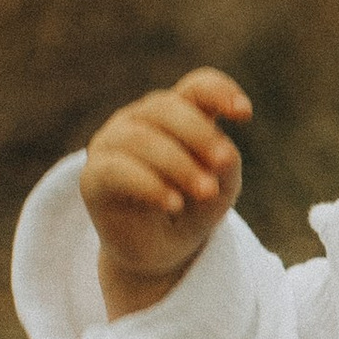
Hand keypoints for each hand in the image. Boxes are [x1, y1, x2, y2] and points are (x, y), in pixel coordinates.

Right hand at [81, 68, 251, 311]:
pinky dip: (149, 185)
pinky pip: (117, 171)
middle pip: (167, 108)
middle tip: (224, 163)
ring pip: (141, 139)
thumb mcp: (221, 184)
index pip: (196, 87)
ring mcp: (112, 143)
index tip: (244, 114)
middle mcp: (140, 120)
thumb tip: (215, 153)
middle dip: (200, 134)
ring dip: (179, 164)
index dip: (220, 91)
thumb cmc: (194, 208)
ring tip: (207, 192)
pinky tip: (174, 203)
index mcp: (177, 113)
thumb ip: (222, 161)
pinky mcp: (93, 177)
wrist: (161, 251)